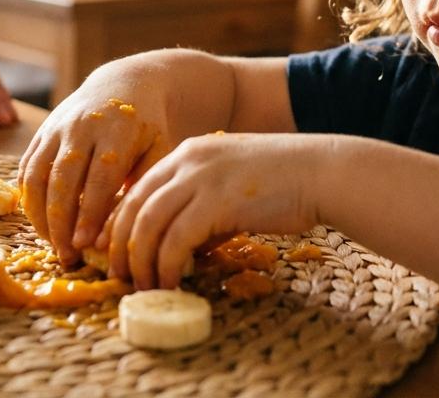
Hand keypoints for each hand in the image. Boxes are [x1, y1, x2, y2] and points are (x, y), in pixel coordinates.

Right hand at [17, 79, 179, 264]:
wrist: (124, 84)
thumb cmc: (146, 126)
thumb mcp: (158, 149)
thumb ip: (141, 184)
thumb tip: (116, 230)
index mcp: (116, 131)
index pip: (99, 179)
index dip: (89, 214)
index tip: (84, 245)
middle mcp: (81, 127)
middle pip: (63, 180)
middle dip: (61, 222)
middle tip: (66, 255)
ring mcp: (56, 128)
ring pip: (37, 175)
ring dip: (39, 214)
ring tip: (51, 242)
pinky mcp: (41, 132)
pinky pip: (26, 168)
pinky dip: (28, 197)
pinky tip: (40, 221)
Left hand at [107, 133, 321, 289]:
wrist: (322, 173)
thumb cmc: (285, 181)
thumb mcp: (232, 182)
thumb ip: (204, 204)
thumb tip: (186, 245)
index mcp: (189, 152)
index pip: (138, 188)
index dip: (121, 223)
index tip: (116, 251)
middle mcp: (187, 160)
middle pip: (134, 206)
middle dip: (120, 246)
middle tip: (119, 276)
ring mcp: (200, 179)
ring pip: (148, 225)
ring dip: (140, 261)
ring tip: (142, 287)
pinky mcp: (216, 203)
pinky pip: (175, 241)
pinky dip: (166, 266)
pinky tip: (170, 283)